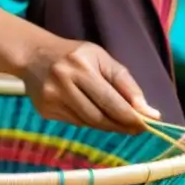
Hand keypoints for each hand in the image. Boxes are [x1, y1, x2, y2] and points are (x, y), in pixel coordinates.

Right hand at [23, 37, 159, 133]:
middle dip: (120, 125)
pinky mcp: (44, 111)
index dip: (130, 116)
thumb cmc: (76, 56)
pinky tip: (94, 115)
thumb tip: (150, 112)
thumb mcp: (103, 60)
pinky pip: (75, 123)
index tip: (147, 125)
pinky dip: (89, 122)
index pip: (110, 99)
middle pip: (98, 116)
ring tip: (120, 123)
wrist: (34, 54)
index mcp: (81, 66)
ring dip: (107, 126)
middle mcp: (63, 82)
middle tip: (137, 129)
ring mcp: (51, 98)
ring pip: (87, 123)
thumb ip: (126, 85)